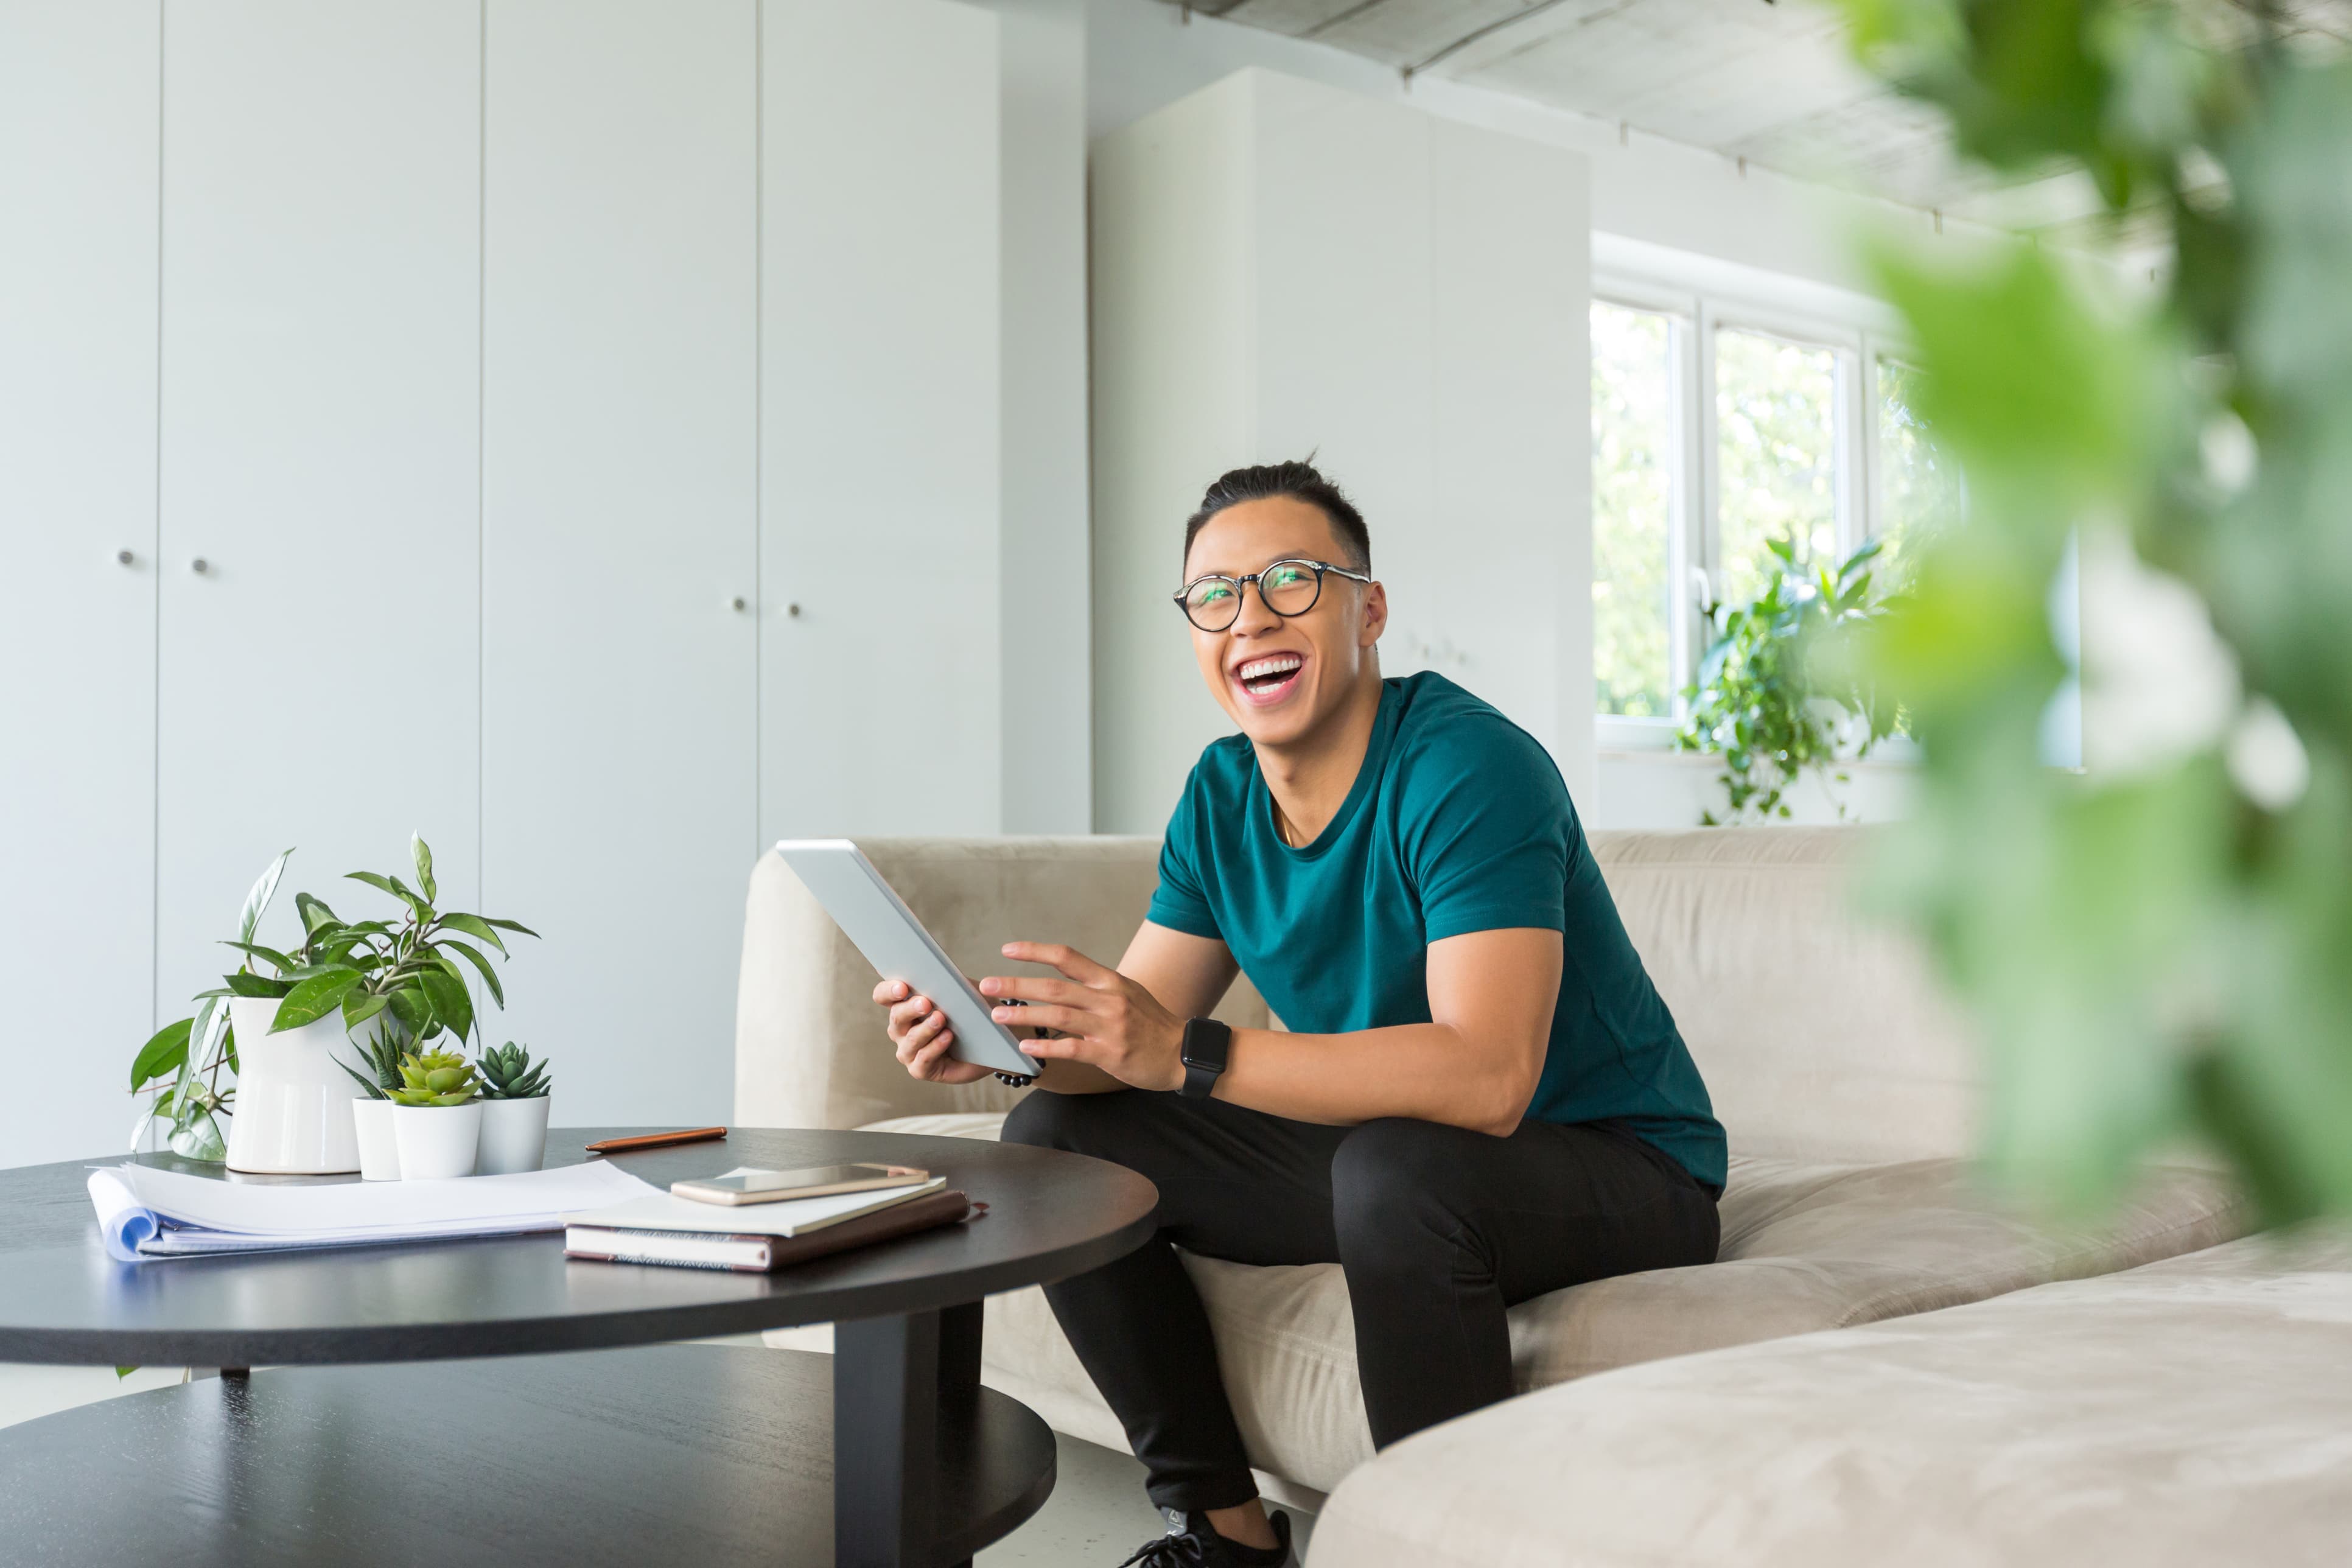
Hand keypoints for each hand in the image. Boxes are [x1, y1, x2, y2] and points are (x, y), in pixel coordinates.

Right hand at [873, 978, 993, 1084]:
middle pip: (896, 1016)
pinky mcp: (919, 1069)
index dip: (888, 991)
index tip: (903, 987)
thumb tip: (939, 974)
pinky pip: (923, 1059)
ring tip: (941, 1019)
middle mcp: (900, 1029)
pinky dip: (935, 1047)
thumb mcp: (961, 993)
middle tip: (926, 1003)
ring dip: (925, 1029)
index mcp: (904, 1005)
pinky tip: (947, 1037)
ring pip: (910, 1039)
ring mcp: (908, 1051)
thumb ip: (948, 983)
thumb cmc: (970, 1014)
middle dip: (910, 1008)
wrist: (989, 1044)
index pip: (883, 995)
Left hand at [980, 943, 1186, 1092]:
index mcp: (1110, 981)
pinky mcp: (1110, 1054)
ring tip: (998, 1017)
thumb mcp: (1128, 993)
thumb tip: (1060, 982)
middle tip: (987, 986)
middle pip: (1054, 987)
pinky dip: (1046, 1047)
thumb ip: (1096, 987)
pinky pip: (1071, 1048)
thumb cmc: (1151, 1024)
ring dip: (1024, 1015)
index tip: (1007, 950)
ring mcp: (1109, 1027)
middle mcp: (1108, 999)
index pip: (1066, 957)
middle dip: (1016, 985)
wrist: (1183, 1053)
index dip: (1034, 951)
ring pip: (1058, 1016)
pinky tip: (1026, 1048)